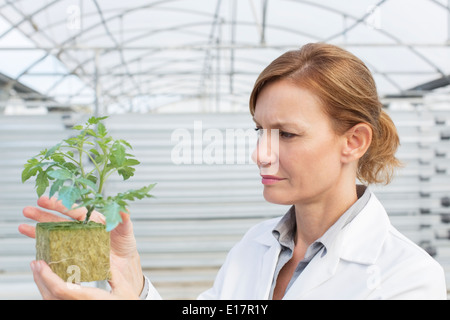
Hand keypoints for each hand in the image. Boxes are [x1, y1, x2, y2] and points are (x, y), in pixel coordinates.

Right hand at [19, 196, 144, 298]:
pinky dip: (44, 247)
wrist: (125, 265)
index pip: (74, 210)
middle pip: (59, 220)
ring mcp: (76, 241)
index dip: (61, 205)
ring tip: (22, 227)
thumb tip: (123, 208)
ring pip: (54, 234)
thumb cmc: (125, 244)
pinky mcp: (73, 255)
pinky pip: (56, 250)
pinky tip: (34, 245)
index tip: (46, 200)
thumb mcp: (126, 230)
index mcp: (92, 219)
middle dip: (43, 215)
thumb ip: (123, 219)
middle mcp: (81, 228)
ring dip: (38, 230)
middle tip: (28, 210)